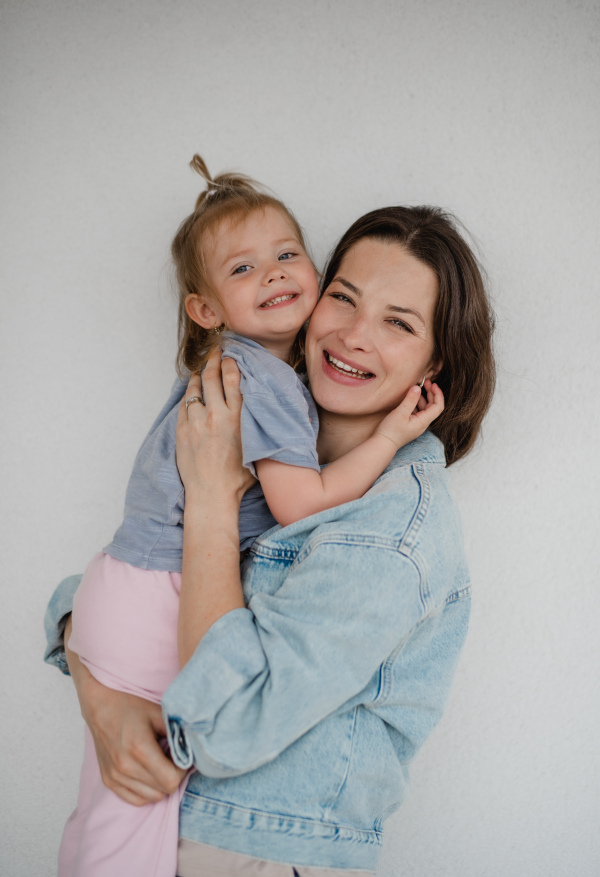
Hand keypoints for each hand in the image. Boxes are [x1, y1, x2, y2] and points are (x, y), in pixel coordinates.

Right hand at [65, 618, 185, 805]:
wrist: (100, 705)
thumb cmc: (130, 706)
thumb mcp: (158, 713)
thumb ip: (177, 732)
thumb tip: (195, 748)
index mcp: (139, 749)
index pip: (171, 780)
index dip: (182, 770)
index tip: (182, 756)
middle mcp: (125, 767)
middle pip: (163, 791)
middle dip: (173, 776)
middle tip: (173, 758)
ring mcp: (115, 776)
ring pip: (150, 798)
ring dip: (160, 785)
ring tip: (160, 763)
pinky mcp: (108, 781)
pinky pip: (135, 799)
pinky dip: (146, 791)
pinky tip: (149, 772)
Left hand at [176, 350, 255, 504]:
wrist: (211, 494)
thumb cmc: (238, 477)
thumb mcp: (257, 447)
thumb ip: (258, 426)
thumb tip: (266, 412)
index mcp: (237, 418)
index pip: (232, 379)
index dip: (230, 364)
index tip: (231, 357)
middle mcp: (216, 415)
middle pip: (211, 377)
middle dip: (213, 360)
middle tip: (215, 352)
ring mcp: (196, 422)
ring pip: (194, 388)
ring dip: (198, 375)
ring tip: (201, 368)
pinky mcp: (181, 430)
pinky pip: (184, 404)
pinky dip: (189, 394)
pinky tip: (192, 391)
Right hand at [375, 379, 443, 448]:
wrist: (383, 444)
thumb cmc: (391, 430)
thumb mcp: (400, 413)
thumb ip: (410, 399)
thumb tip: (417, 387)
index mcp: (423, 421)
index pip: (438, 407)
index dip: (438, 394)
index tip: (433, 384)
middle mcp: (422, 424)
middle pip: (433, 407)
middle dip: (431, 394)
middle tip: (426, 382)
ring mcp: (417, 425)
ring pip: (425, 409)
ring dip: (423, 398)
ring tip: (417, 388)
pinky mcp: (410, 425)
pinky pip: (418, 412)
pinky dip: (416, 403)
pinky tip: (410, 399)